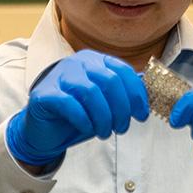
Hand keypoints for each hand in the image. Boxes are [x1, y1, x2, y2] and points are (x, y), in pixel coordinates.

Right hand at [6, 50, 148, 165]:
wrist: (45, 130)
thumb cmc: (79, 115)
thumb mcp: (105, 103)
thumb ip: (122, 95)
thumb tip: (148, 97)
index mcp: (95, 60)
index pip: (123, 71)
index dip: (136, 94)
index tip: (141, 115)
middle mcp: (77, 63)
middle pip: (109, 81)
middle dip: (121, 109)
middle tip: (122, 128)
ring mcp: (59, 76)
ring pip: (91, 92)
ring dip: (104, 117)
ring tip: (105, 132)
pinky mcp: (45, 94)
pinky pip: (69, 104)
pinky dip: (84, 119)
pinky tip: (88, 129)